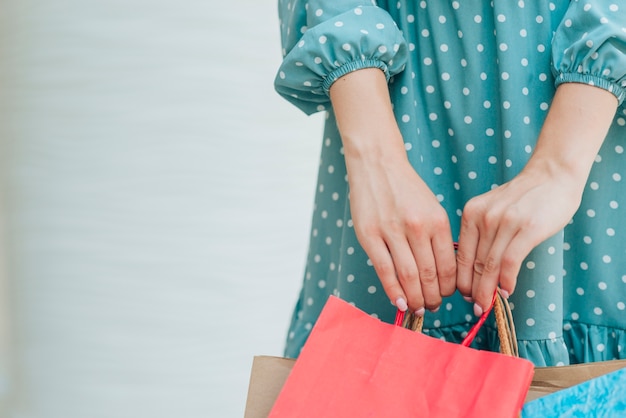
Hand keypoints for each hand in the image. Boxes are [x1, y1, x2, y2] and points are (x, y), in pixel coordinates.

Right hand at [328, 68, 455, 312]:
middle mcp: (417, 226)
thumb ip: (438, 236)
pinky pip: (384, 269)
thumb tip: (443, 272)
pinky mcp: (370, 235)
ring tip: (417, 308)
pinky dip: (393, 290)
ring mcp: (392, 231)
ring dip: (415, 297)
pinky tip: (399, 302)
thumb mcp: (431, 207)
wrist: (378, 164)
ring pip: (408, 275)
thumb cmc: (406, 188)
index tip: (447, 296)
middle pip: (430, 274)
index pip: (448, 265)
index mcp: (437, 220)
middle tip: (432, 307)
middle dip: (433, 297)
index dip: (449, 287)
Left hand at [456, 168, 582, 314]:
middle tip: (476, 307)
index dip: (461, 280)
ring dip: (489, 290)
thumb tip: (476, 272)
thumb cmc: (523, 198)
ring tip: (489, 305)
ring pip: (489, 266)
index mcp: (471, 214)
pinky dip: (507, 280)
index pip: (461, 255)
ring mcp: (505, 222)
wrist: (552, 175)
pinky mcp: (527, 228)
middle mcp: (484, 217)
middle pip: (473, 264)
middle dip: (474, 290)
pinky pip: (510, 261)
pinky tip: (508, 290)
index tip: (465, 296)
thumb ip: (483, 236)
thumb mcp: (492, 211)